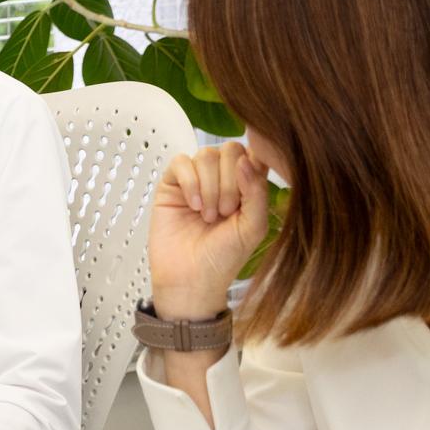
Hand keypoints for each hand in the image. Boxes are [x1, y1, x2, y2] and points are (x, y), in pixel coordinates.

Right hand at [148, 145, 272, 323]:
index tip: (247, 192)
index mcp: (247, 185)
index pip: (254, 153)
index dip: (252, 166)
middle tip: (225, 213)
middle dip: (229, 182)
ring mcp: (196, 179)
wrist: (191, 279)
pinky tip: (192, 206)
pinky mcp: (172, 184)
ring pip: (206, 155)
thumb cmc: (224, 258)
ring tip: (208, 215)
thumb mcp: (253, 226)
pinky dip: (190, 182)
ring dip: (209, 186)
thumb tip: (245, 159)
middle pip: (230, 150)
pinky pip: (181, 162)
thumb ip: (257, 191)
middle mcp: (222, 178)